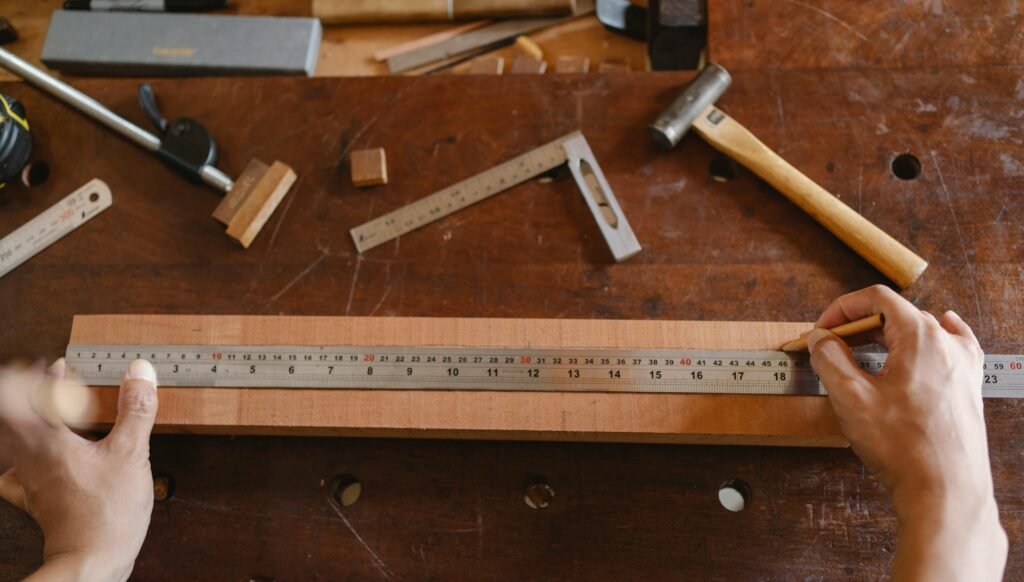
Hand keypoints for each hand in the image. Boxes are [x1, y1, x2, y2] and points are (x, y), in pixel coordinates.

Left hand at [0, 359, 158, 581]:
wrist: (90, 561)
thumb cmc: (107, 514)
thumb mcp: (131, 453)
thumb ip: (135, 410)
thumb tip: (139, 374)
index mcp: (48, 442)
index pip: (27, 397)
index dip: (39, 376)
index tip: (58, 367)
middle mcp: (30, 460)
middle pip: (13, 418)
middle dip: (30, 395)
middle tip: (51, 385)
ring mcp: (29, 482)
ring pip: (15, 443)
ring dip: (30, 422)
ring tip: (52, 415)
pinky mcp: (36, 501)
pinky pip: (19, 473)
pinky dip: (28, 458)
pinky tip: (43, 461)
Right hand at [806, 285, 1005, 580]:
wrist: (944, 490)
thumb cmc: (905, 448)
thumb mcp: (850, 398)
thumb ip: (829, 358)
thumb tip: (821, 339)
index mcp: (920, 336)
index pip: (875, 299)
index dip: (841, 309)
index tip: (822, 329)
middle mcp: (947, 344)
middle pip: (896, 314)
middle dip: (858, 325)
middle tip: (831, 345)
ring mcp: (962, 364)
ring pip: (920, 331)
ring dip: (886, 336)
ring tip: (862, 354)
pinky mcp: (967, 386)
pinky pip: (952, 345)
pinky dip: (931, 338)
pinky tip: (932, 336)